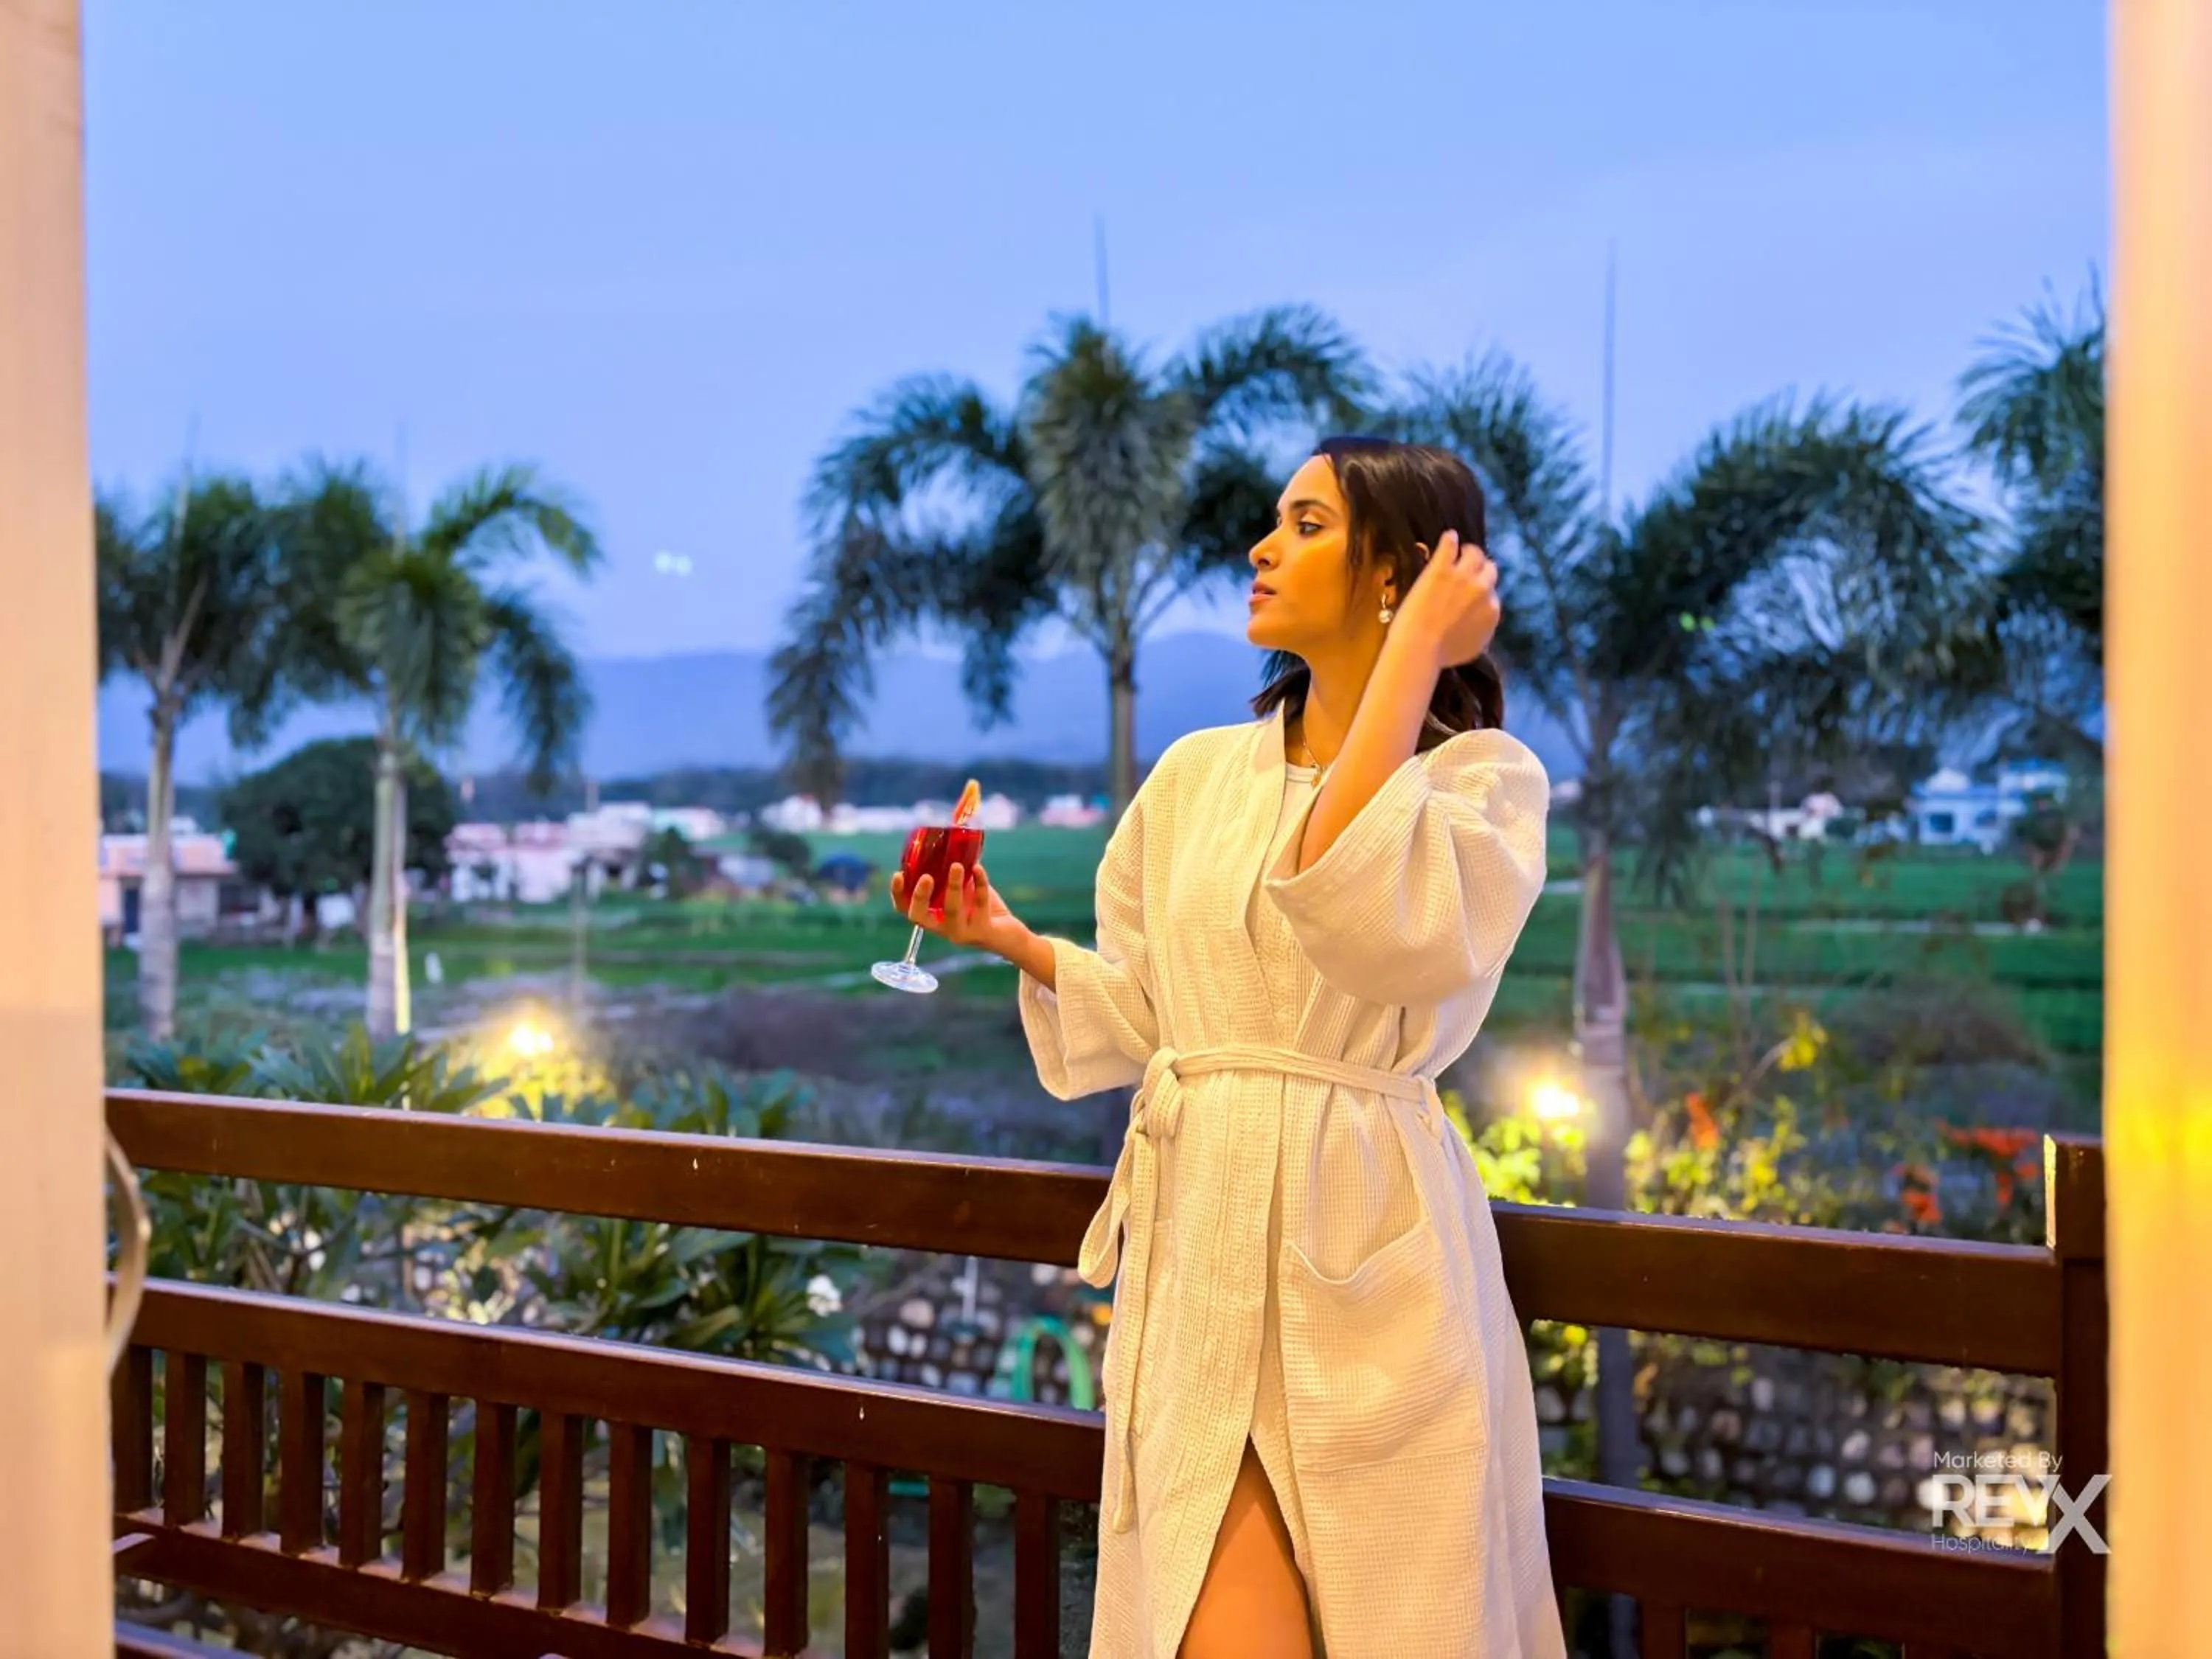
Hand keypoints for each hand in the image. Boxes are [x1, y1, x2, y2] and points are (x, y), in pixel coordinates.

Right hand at [889, 860, 1030, 958]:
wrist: (1009, 934)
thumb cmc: (983, 908)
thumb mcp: (965, 886)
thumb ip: (955, 868)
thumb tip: (955, 830)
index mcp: (932, 916)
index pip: (906, 909)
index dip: (898, 894)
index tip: (897, 874)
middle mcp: (942, 928)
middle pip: (919, 916)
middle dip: (919, 896)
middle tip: (926, 876)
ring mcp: (961, 933)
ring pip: (951, 911)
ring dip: (953, 887)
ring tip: (957, 865)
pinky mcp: (982, 932)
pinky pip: (980, 905)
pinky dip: (980, 884)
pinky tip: (979, 868)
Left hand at [1393, 529, 1499, 669]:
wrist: (1419, 648)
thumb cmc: (1440, 655)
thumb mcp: (1471, 647)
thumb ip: (1481, 630)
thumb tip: (1481, 624)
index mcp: (1492, 611)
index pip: (1492, 594)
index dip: (1481, 592)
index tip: (1472, 593)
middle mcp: (1483, 590)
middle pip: (1489, 570)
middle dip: (1481, 569)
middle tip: (1470, 568)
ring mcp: (1463, 577)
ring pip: (1474, 554)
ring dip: (1468, 551)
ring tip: (1461, 549)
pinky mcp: (1442, 569)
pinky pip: (1450, 546)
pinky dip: (1450, 540)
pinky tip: (1449, 536)